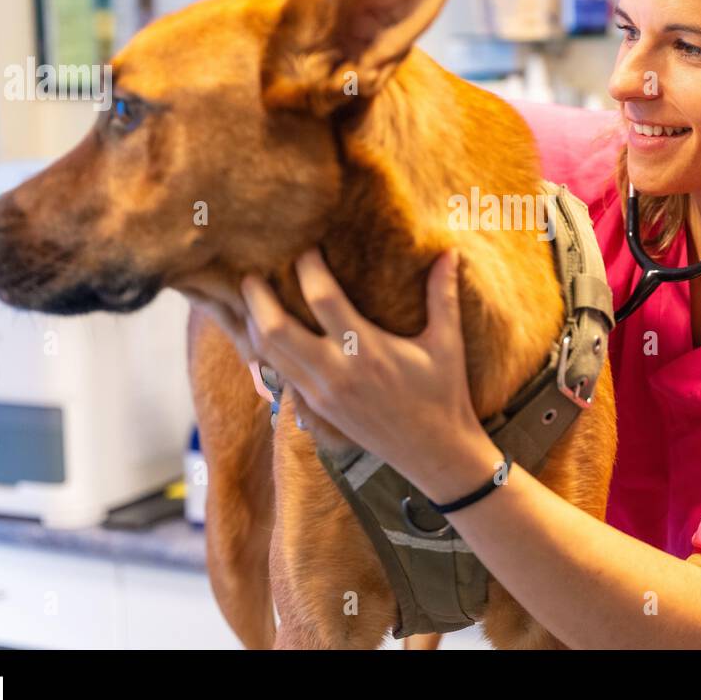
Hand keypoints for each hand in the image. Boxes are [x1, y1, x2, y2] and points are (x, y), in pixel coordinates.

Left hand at [238, 247, 502, 501]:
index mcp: (367, 351)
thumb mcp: (447, 344)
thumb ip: (443, 296)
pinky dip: (266, 350)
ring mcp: (321, 394)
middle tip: (253, 272)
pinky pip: (279, 374)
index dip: (307, 267)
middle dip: (258, 297)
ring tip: (252, 297)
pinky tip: (266, 332)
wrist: (434, 454)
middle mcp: (336, 373)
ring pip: (268, 354)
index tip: (306, 246)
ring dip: (254, 323)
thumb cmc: (444, 394)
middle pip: (276, 329)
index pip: (322, 299)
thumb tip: (448, 252)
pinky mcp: (317, 408)